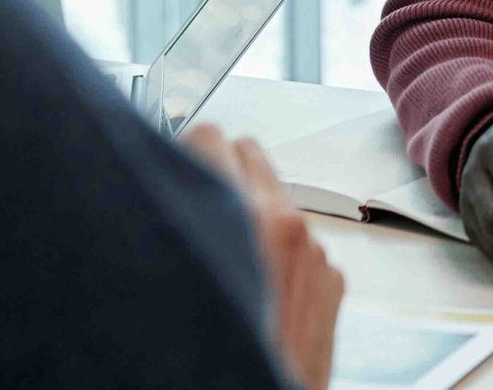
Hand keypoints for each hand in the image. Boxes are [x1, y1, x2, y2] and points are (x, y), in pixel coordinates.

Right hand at [184, 124, 345, 389]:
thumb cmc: (223, 352)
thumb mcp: (171, 281)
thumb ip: (172, 225)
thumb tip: (158, 194)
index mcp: (249, 217)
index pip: (212, 140)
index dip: (183, 157)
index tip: (170, 172)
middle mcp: (291, 226)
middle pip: (249, 158)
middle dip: (218, 174)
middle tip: (192, 205)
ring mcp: (317, 253)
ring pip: (275, 201)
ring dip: (249, 216)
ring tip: (219, 257)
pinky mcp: (334, 281)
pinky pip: (300, 245)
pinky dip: (277, 255)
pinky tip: (251, 291)